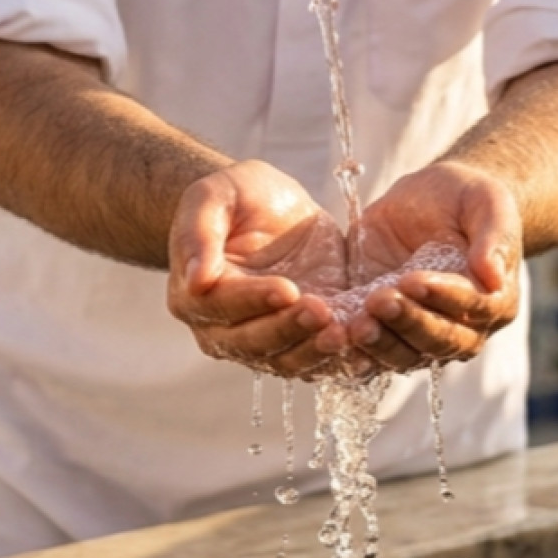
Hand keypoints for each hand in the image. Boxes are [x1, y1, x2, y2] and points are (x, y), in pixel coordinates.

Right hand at [167, 160, 349, 377]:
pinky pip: (317, 362)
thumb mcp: (215, 196)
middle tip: (322, 311)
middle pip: (253, 343)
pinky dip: (339, 359)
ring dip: (315, 351)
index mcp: (194, 296)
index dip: (255, 301)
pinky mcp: (300, 342)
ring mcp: (262, 341)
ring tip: (346, 332)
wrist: (270, 208)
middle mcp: (222, 329)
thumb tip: (195, 280)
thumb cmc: (237, 196)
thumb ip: (199, 233)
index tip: (288, 288)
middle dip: (289, 329)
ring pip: (285, 361)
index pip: (221, 306)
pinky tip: (363, 346)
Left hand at [347, 162, 521, 372]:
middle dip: (408, 323)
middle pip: (438, 341)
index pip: (473, 309)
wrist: (430, 199)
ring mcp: (421, 332)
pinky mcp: (384, 328)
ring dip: (380, 344)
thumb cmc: (467, 198)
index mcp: (494, 301)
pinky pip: (371, 351)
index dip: (445, 298)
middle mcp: (462, 328)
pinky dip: (353, 350)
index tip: (415, 280)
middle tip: (380, 301)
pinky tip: (333, 338)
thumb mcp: (486, 203)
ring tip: (356, 325)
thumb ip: (494, 236)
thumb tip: (494, 277)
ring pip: (404, 355)